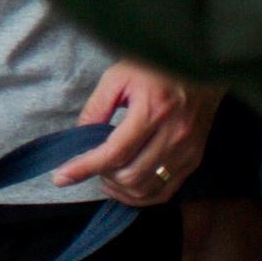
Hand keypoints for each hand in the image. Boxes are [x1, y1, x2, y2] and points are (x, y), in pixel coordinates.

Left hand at [51, 65, 216, 203]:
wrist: (200, 65)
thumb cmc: (155, 66)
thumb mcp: (118, 76)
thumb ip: (97, 107)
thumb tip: (80, 137)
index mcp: (154, 110)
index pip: (114, 153)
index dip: (85, 168)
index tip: (61, 177)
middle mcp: (174, 134)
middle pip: (130, 176)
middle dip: (103, 177)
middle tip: (91, 165)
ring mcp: (187, 150)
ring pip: (147, 189)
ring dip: (120, 190)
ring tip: (107, 175)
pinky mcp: (194, 158)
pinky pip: (166, 191)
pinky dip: (142, 195)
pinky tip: (127, 184)